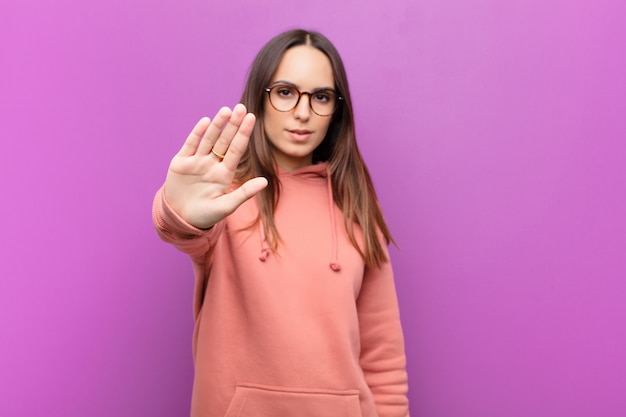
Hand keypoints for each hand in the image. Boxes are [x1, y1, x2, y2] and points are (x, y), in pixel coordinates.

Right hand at [163, 104, 267, 228]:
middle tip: (241, 108)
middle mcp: (212, 164)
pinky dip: (197, 134)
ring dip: (217, 125)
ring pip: (209, 140)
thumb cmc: (205, 215)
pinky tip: (206, 122)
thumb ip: (244, 193)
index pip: (237, 150)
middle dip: (233, 125)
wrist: (179, 219)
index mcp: (225, 174)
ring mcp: (197, 162)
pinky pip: (190, 145)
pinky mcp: (181, 162)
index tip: (251, 118)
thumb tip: (265, 182)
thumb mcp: (226, 206)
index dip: (243, 134)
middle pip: (225, 141)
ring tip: (226, 110)